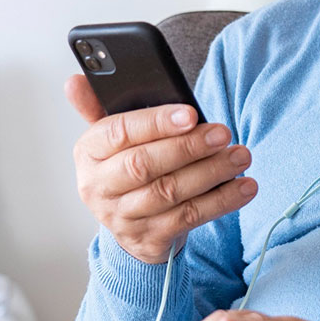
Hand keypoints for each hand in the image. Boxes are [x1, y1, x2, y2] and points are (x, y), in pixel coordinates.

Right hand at [67, 74, 256, 263]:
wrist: (130, 228)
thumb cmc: (126, 169)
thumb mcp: (109, 139)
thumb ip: (97, 107)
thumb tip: (75, 81)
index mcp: (88, 153)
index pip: (119, 132)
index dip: (156, 122)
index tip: (191, 114)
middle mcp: (99, 188)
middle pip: (145, 165)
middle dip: (188, 147)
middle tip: (223, 133)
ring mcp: (123, 217)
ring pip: (170, 193)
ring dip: (211, 173)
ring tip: (240, 156)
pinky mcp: (149, 239)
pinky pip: (189, 218)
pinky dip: (221, 202)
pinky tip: (244, 186)